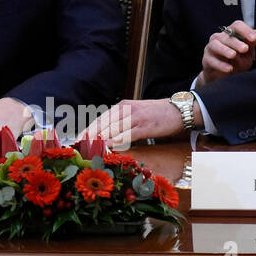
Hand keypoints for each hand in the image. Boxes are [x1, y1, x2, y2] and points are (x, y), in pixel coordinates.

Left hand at [77, 98, 197, 147]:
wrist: (179, 110)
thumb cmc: (156, 115)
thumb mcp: (135, 116)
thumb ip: (121, 124)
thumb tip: (107, 137)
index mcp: (121, 106)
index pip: (100, 119)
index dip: (87, 130)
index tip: (77, 140)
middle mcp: (125, 109)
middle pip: (102, 124)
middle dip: (89, 136)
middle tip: (78, 147)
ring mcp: (134, 116)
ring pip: (112, 129)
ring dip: (99, 140)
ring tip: (88, 149)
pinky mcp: (144, 125)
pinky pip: (127, 134)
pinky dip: (116, 141)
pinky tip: (108, 147)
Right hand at [198, 21, 255, 85]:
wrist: (224, 77)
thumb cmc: (237, 62)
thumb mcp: (248, 54)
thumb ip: (251, 44)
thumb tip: (255, 33)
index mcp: (231, 34)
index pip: (237, 26)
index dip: (245, 30)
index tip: (254, 39)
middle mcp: (220, 38)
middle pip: (226, 35)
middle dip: (236, 42)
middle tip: (245, 49)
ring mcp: (211, 48)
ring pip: (215, 44)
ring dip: (225, 50)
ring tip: (233, 55)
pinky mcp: (206, 59)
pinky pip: (211, 60)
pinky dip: (220, 64)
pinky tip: (229, 69)